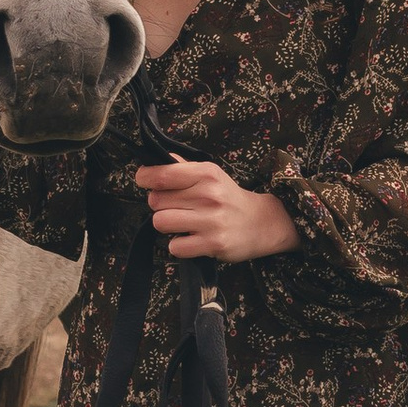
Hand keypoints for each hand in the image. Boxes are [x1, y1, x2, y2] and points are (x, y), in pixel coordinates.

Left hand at [134, 158, 301, 261]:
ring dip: (167, 225)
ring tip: (182, 224)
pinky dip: (179, 246)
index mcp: (206, 173)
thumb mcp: (210, 175)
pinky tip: (192, 239)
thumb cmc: (228, 198)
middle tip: (177, 207)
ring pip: (160, 222)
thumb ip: (182, 168)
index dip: (145, 178)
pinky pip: (174, 247)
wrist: (262, 223)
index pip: (160, 174)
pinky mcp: (212, 244)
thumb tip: (153, 159)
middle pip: (155, 200)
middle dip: (161, 205)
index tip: (147, 182)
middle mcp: (209, 195)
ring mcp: (211, 220)